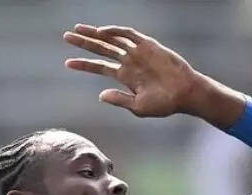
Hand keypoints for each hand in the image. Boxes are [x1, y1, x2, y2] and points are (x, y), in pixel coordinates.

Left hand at [63, 24, 204, 117]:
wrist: (185, 94)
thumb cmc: (165, 104)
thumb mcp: (138, 106)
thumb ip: (119, 100)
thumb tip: (100, 95)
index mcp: (125, 76)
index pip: (99, 67)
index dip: (83, 64)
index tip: (67, 63)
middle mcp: (129, 62)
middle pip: (102, 49)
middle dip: (84, 43)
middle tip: (66, 37)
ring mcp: (138, 52)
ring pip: (112, 39)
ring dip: (95, 34)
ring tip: (78, 30)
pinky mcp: (148, 45)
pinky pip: (128, 35)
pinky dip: (115, 32)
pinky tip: (102, 32)